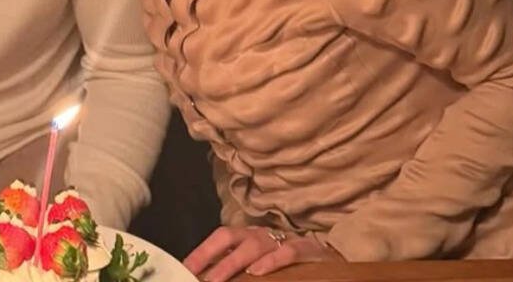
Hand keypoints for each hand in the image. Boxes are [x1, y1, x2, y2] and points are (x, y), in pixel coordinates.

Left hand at [183, 225, 342, 278]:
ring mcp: (283, 240)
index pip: (220, 239)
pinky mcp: (305, 249)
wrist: (329, 257)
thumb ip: (237, 268)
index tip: (183, 269)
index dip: (201, 252)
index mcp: (249, 237)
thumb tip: (209, 278)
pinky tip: (257, 272)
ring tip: (218, 278)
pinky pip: (286, 252)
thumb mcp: (259, 263)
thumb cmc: (286, 262)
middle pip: (230, 236)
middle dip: (210, 254)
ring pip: (255, 245)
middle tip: (194, 274)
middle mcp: (262, 234)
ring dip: (233, 261)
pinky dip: (271, 261)